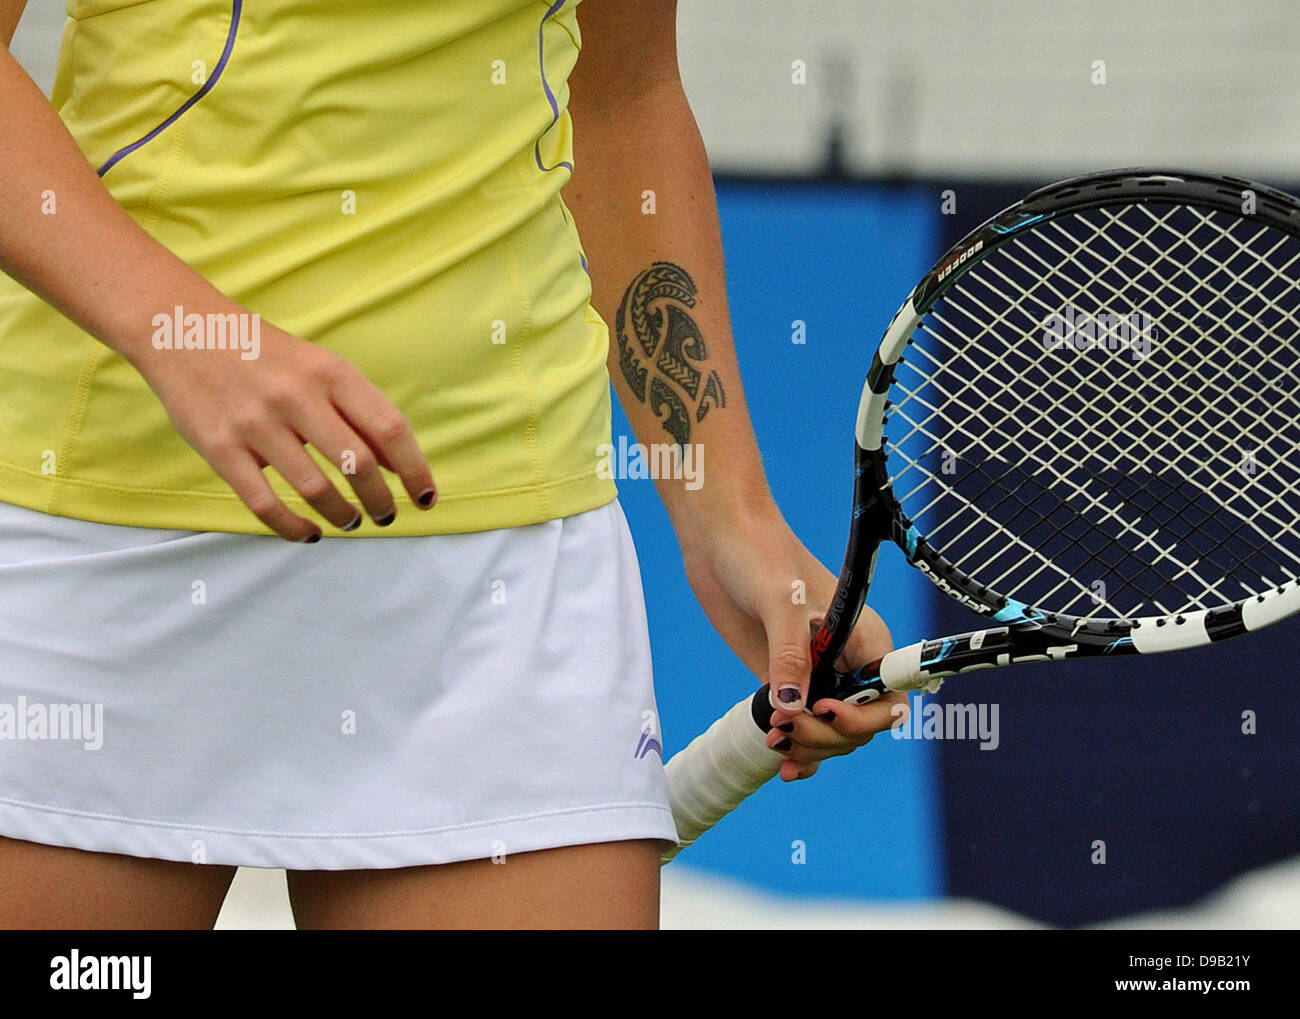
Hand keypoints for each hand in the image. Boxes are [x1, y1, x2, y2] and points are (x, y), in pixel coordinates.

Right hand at [132, 314, 436, 540]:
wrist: (182, 328)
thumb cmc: (266, 355)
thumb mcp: (320, 367)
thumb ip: (358, 411)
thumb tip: (398, 466)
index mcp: (331, 372)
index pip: (391, 428)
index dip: (415, 469)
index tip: (425, 497)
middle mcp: (297, 396)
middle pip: (360, 464)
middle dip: (381, 500)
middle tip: (385, 515)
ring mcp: (257, 423)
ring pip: (316, 489)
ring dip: (342, 515)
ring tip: (349, 521)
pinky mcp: (220, 447)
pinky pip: (264, 503)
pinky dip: (294, 527)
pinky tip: (309, 533)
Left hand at [680, 499, 905, 781]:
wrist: (720, 540)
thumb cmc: (760, 554)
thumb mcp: (780, 601)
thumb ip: (789, 654)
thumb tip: (791, 709)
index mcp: (865, 637)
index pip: (889, 696)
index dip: (864, 717)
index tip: (825, 708)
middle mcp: (846, 660)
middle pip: (859, 725)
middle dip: (826, 736)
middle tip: (783, 728)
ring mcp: (815, 673)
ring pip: (830, 733)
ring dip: (810, 748)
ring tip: (775, 743)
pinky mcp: (782, 679)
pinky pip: (802, 726)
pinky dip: (798, 750)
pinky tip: (784, 765)